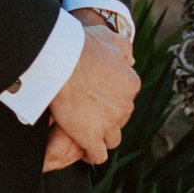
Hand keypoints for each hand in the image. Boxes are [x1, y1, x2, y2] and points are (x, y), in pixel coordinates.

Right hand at [42, 15, 138, 171]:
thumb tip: (131, 60)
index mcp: (130, 83)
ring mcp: (110, 123)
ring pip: (112, 138)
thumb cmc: (81, 45)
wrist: (62, 59)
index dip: (110, 100)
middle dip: (106, 118)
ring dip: (101, 137)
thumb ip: (123, 48)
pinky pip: (98, 154)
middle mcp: (125, 105)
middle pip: (120, 119)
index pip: (125, 98)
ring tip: (86, 134)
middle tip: (87, 114)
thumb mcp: (108, 38)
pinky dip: (92, 155)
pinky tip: (84, 151)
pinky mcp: (92, 137)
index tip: (97, 99)